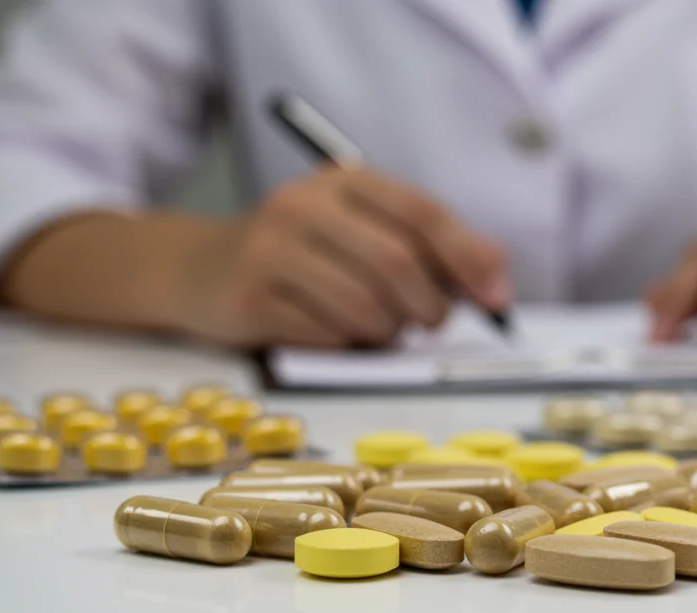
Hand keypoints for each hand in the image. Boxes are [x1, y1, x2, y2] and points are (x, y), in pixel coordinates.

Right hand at [175, 164, 508, 347]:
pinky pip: (328, 337)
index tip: (497, 300)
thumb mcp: (363, 231)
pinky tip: (336, 333)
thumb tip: (496, 284)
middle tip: (430, 321)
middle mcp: (303, 206)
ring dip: (389, 332)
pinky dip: (348, 346)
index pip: (422, 214)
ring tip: (380, 327)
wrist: (199, 269)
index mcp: (343, 182)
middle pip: (396, 263)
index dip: (469, 259)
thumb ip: (431, 249)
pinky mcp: (249, 299)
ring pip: (365, 307)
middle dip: (430, 306)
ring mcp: (270, 251)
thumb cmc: (304, 254)